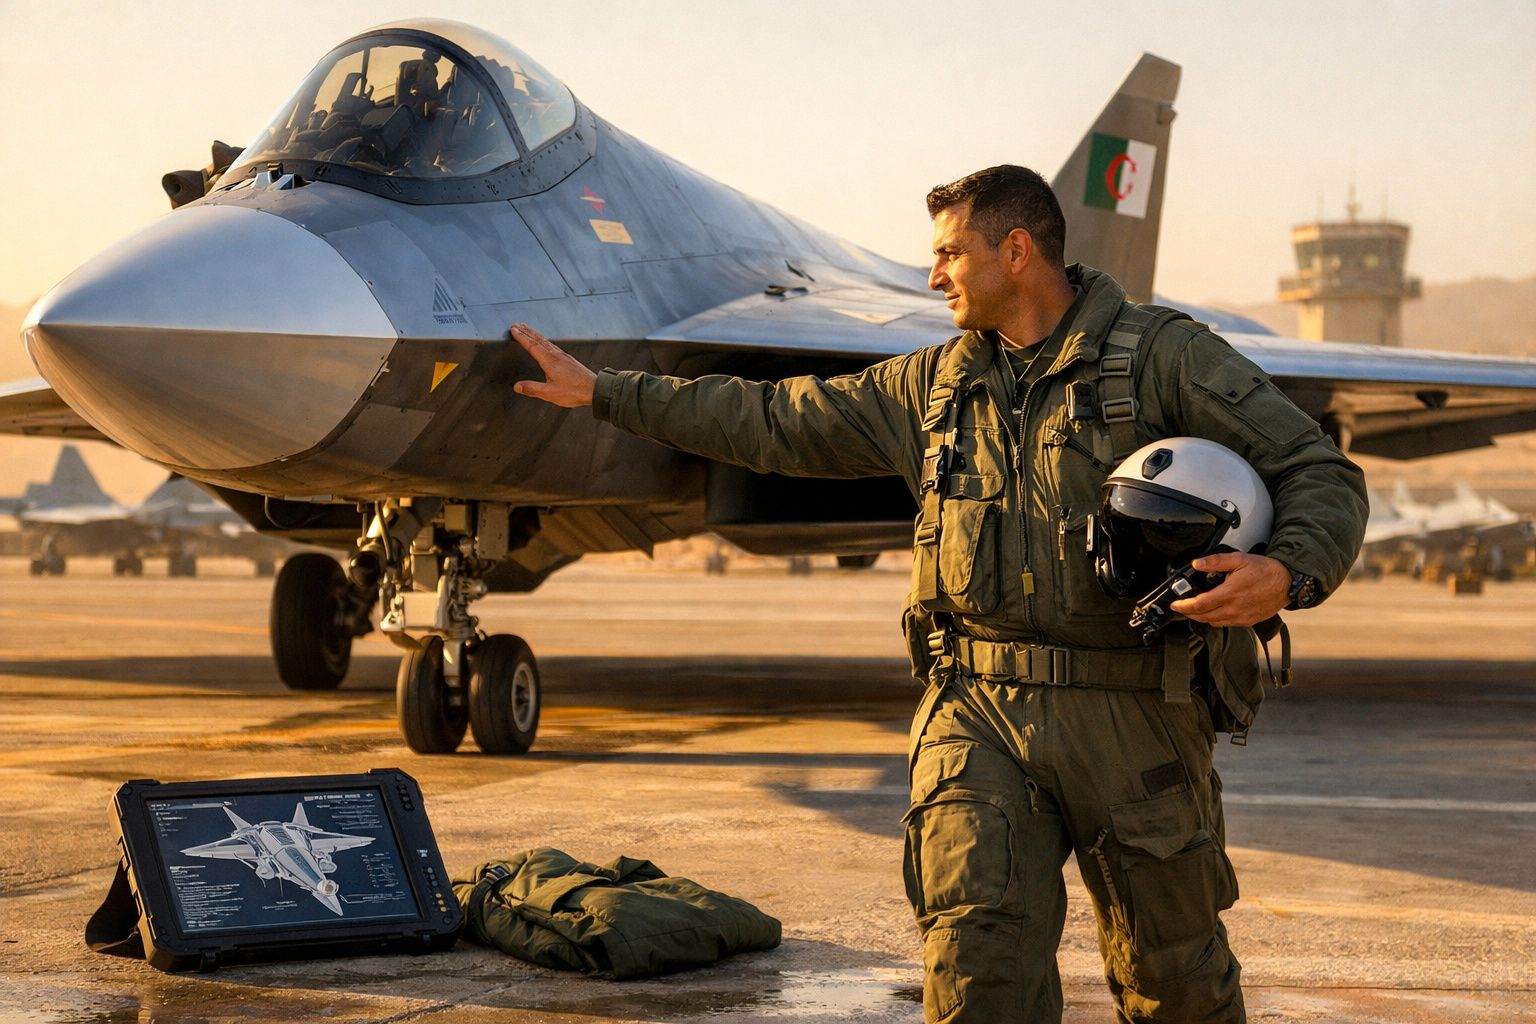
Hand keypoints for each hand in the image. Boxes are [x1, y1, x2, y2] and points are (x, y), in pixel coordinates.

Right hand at [509, 323, 595, 407]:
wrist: (594, 389)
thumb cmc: (574, 391)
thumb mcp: (550, 393)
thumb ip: (533, 389)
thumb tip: (517, 386)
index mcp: (550, 361)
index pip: (532, 346)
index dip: (522, 337)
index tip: (513, 330)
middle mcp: (556, 355)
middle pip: (539, 340)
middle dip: (527, 332)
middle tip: (517, 325)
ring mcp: (563, 356)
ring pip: (546, 341)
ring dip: (535, 334)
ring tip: (528, 329)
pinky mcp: (568, 359)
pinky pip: (553, 345)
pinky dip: (545, 341)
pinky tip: (546, 343)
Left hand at [1169, 552, 1291, 627]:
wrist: (1288, 582)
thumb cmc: (1266, 570)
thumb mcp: (1239, 559)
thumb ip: (1216, 561)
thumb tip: (1197, 564)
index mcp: (1229, 593)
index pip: (1199, 605)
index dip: (1183, 606)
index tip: (1174, 604)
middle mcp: (1235, 609)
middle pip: (1203, 617)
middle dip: (1189, 613)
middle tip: (1181, 607)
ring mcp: (1242, 617)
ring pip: (1214, 623)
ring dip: (1201, 618)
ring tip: (1195, 610)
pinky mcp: (1248, 621)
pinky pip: (1226, 624)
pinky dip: (1216, 620)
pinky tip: (1214, 612)